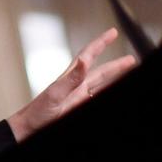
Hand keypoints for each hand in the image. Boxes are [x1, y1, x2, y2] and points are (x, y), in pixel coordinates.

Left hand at [7, 27, 135, 141]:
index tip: (112, 32)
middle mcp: (76, 86)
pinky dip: (106, 92)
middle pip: (101, 72)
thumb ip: (70, 78)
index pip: (88, 56)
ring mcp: (78, 97)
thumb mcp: (55, 94)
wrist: (29, 129)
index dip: (101, 43)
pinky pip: (97, 97)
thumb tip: (83, 60)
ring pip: (102, 85)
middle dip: (117, 65)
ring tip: (128, 73)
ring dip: (115, 79)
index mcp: (70, 78)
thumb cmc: (37, 112)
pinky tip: (112, 91)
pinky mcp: (78, 107)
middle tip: (132, 59)